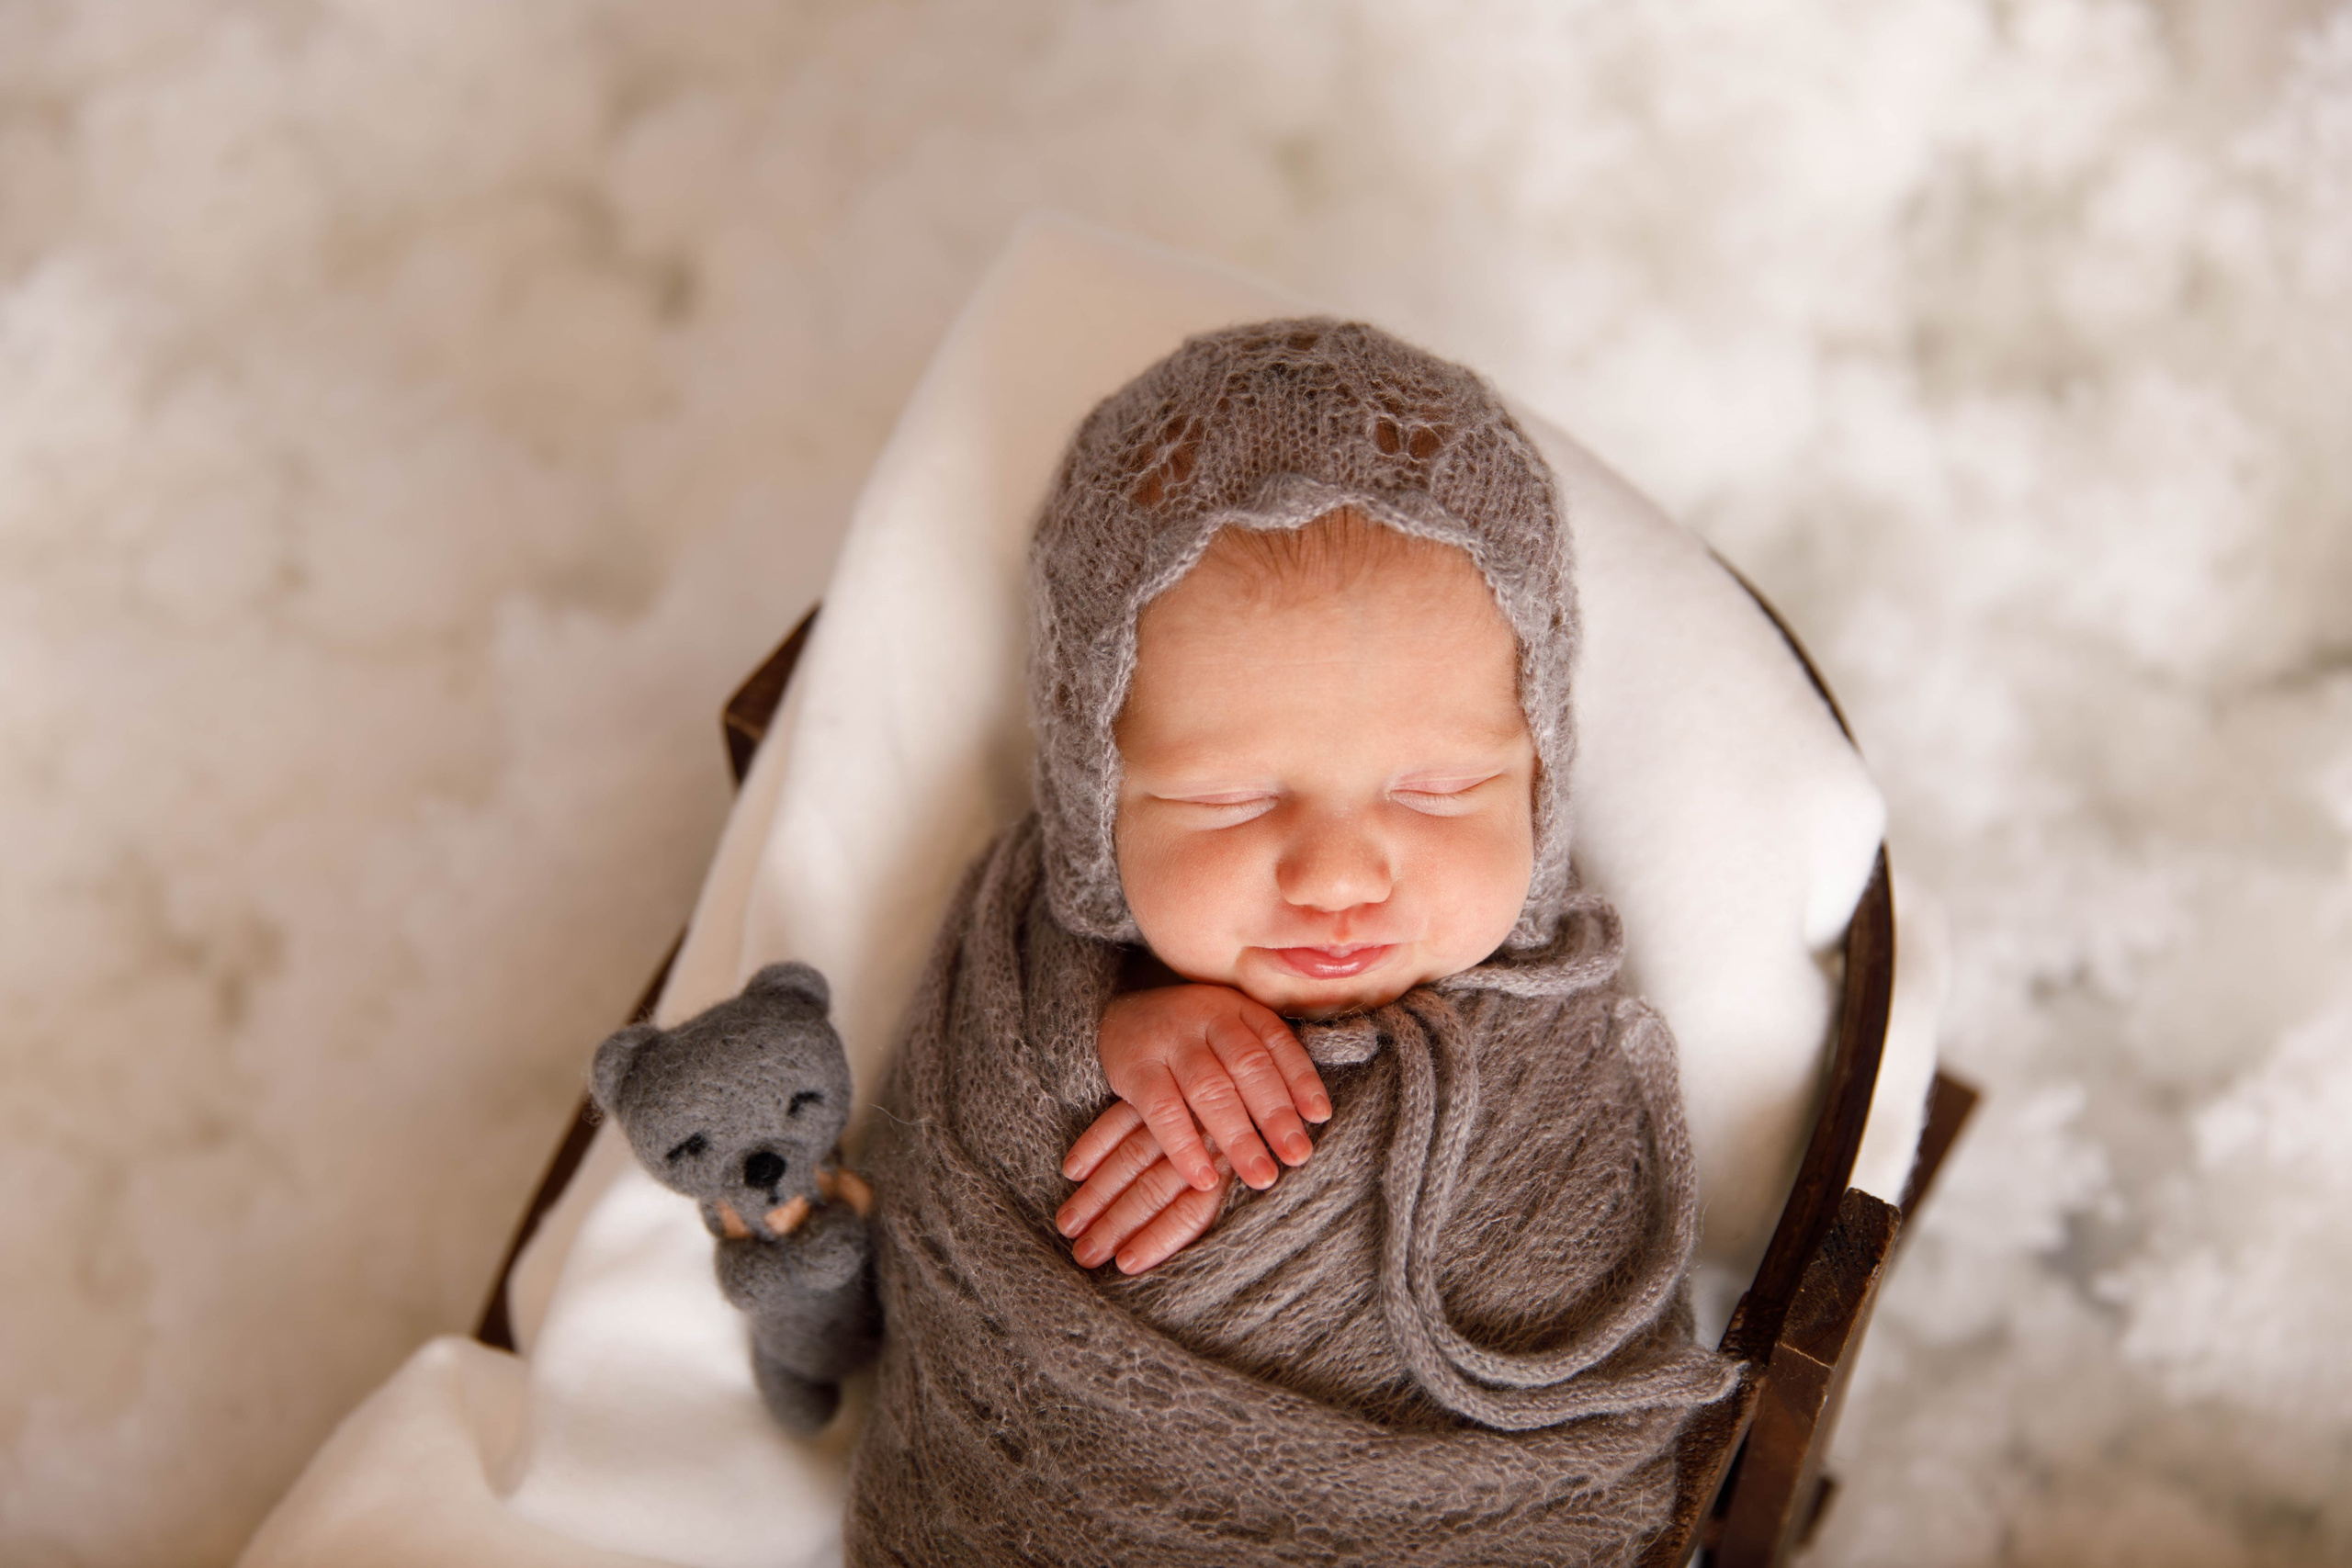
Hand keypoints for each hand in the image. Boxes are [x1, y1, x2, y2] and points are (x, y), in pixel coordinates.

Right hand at [1055, 984, 1329, 1273]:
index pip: (1278, 1043)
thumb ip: (1265, 1065)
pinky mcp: (1134, 1066)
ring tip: (1261, 1177)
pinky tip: (1204, 1177)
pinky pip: (1162, 1110)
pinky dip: (1184, 1146)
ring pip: (1209, 1089)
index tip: (1320, 1117)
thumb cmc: (1196, 1040)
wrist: (1122, 1018)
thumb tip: (1312, 1120)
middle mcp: (1207, 1017)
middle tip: (1297, 1157)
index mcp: (1240, 1009)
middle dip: (1275, 1114)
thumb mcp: (1232, 1036)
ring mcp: (1169, 1040)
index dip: (1302, 1080)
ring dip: (1238, 1137)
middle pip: (1248, 1065)